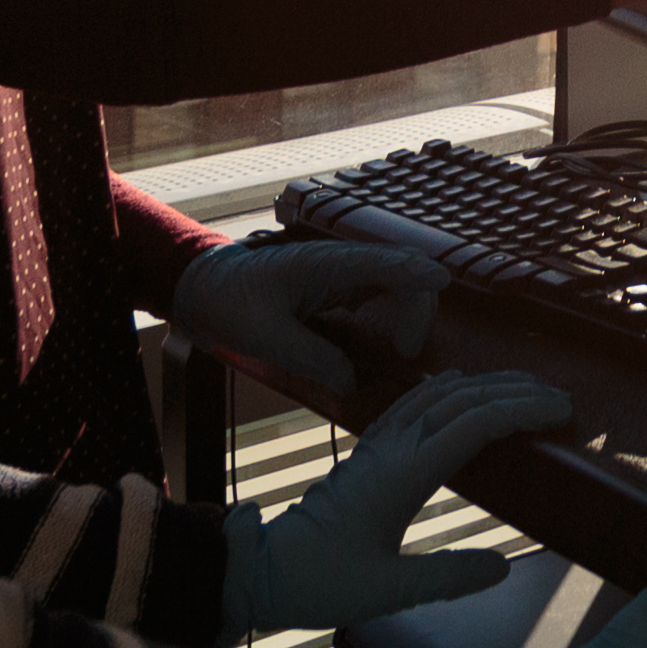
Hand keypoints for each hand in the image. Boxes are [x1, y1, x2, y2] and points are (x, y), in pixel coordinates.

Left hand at [162, 235, 441, 405]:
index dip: (418, 274)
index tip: (440, 289)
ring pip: (398, 290)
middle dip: (416, 312)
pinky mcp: (342, 294)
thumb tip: (352, 385)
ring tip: (399, 355)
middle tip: (403, 355)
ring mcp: (345, 278)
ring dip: (407, 319)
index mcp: (326, 264)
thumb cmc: (230, 302)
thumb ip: (312, 359)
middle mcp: (344, 266)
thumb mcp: (266, 336)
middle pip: (405, 275)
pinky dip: (391, 326)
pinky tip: (384, 352)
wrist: (207, 289)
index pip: (387, 262)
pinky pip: (380, 304)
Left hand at [222, 369, 573, 638]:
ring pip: (438, 394)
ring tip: (525, 387)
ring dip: (486, 385)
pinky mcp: (367, 451)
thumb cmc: (320, 582)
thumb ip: (448, 579)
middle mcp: (393, 448)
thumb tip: (505, 566)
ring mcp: (377, 445)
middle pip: (463, 399)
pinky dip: (446, 388)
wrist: (262, 569)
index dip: (522, 411)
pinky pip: (412, 402)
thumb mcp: (388, 592)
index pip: (475, 424)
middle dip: (514, 391)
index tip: (562, 411)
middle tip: (560, 395)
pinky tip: (458, 384)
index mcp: (403, 475)